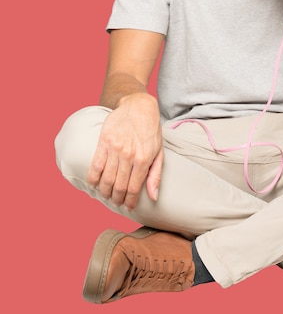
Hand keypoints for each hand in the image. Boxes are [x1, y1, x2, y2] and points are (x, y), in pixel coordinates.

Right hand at [86, 92, 162, 209]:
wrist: (138, 106)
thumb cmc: (151, 130)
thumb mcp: (159, 151)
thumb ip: (155, 175)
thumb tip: (153, 196)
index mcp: (143, 159)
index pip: (133, 189)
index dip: (129, 201)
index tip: (128, 206)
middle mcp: (128, 156)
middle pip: (118, 186)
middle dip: (117, 199)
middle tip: (117, 202)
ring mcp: (115, 149)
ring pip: (106, 179)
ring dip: (105, 191)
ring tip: (107, 195)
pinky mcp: (104, 141)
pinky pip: (95, 165)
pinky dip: (93, 179)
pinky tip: (94, 184)